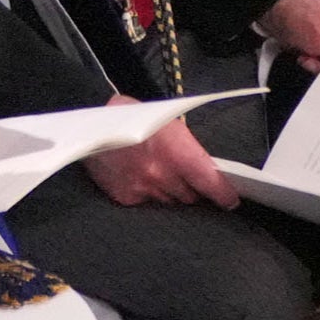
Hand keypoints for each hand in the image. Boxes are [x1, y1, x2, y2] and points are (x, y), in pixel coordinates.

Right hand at [85, 113, 240, 208]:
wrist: (89, 124)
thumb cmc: (132, 117)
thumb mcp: (168, 124)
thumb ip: (189, 150)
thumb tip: (208, 172)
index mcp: (179, 154)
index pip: (212, 185)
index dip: (224, 195)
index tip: (230, 201)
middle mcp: (163, 175)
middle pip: (190, 196)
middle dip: (190, 188)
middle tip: (180, 173)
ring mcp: (143, 188)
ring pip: (169, 201)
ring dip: (168, 191)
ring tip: (155, 171)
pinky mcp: (125, 197)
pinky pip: (146, 202)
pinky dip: (146, 193)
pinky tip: (136, 175)